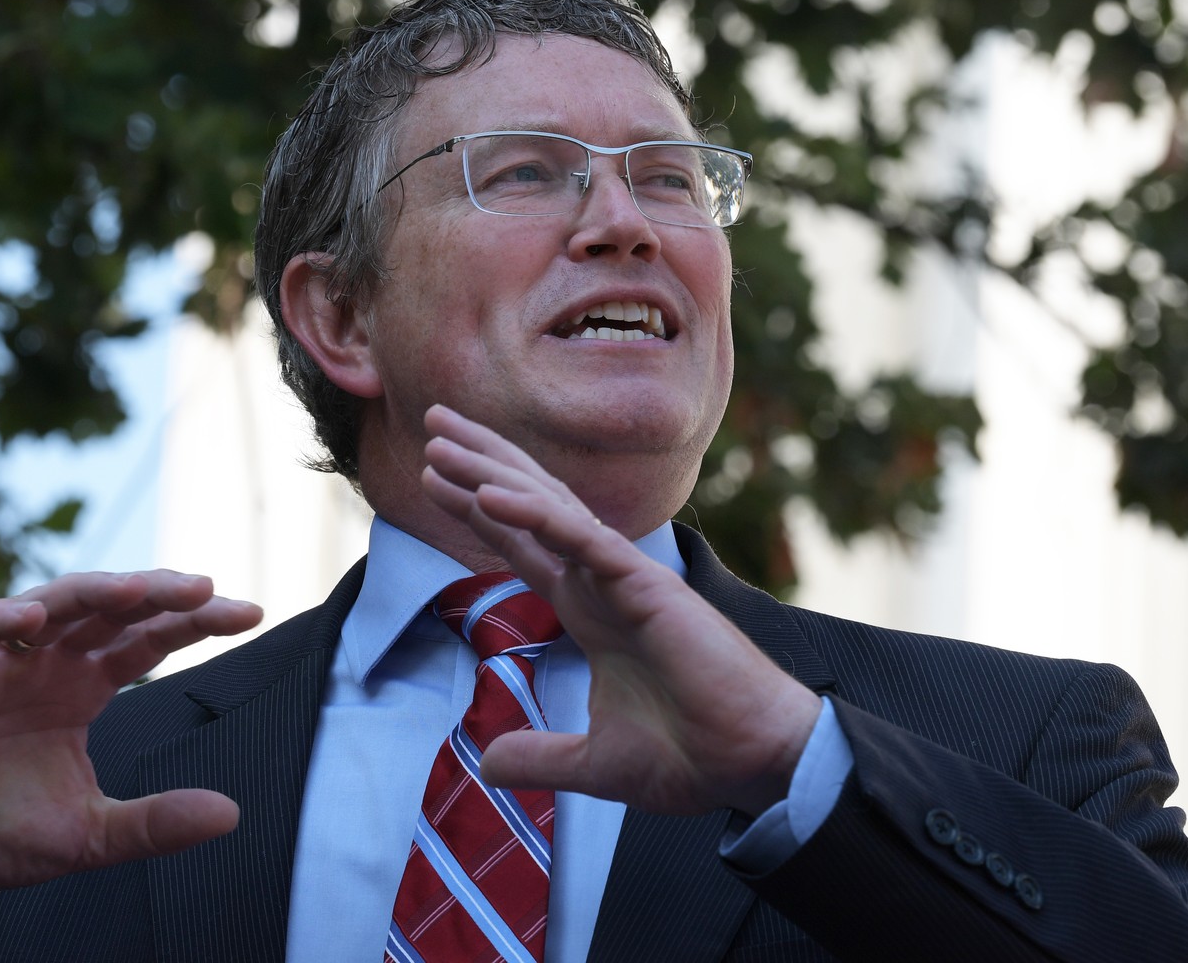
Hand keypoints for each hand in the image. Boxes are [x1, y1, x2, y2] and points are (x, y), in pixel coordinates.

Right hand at [0, 570, 262, 903]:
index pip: (148, 639)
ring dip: (87, 593)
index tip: (249, 612)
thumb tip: (231, 814)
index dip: (195, 622)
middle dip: (154, 593)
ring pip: (46, 606)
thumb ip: (153, 823)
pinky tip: (29, 620)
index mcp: (85, 686)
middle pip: (108, 609)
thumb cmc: (0, 831)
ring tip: (131, 590)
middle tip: (203, 588)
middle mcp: (47, 662)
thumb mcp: (90, 835)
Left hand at [420, 404, 820, 818]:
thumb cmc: (692, 755)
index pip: (521, 544)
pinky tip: (489, 493)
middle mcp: (600, 581)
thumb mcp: (593, 762)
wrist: (755, 765)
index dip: (476, 508)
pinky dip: (534, 512)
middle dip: (479, 462)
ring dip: (491, 471)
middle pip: (527, 504)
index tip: (434, 477)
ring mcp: (622, 577)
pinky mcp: (645, 585)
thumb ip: (539, 756)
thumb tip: (486, 765)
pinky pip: (581, 538)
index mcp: (589, 609)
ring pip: (546, 507)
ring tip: (440, 441)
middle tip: (432, 422)